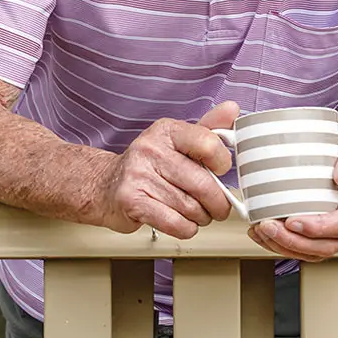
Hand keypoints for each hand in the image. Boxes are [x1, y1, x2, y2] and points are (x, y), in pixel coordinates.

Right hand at [96, 101, 240, 238]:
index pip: (208, 144)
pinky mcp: (132, 201)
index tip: (221, 171)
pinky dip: (187, 228)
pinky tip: (183, 223)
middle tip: (218, 207)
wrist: (104, 185)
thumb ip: (207, 127)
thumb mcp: (177, 140)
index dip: (223, 163)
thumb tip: (232, 109)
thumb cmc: (148, 165)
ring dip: (201, 217)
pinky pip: (175, 223)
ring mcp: (139, 175)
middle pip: (203, 184)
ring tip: (197, 213)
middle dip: (217, 203)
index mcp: (166, 130)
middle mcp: (151, 150)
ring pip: (191, 208)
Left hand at [247, 122, 337, 261]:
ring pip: (316, 251)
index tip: (293, 221)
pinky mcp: (329, 231)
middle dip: (294, 241)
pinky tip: (267, 234)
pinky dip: (285, 245)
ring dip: (286, 246)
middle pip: (327, 246)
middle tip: (268, 227)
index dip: (318, 227)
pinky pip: (309, 247)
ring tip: (262, 231)